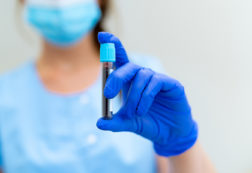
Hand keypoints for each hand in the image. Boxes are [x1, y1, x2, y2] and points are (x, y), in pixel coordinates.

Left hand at [96, 32, 197, 156]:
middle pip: (128, 66)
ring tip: (134, 113)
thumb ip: (115, 123)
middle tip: (107, 94)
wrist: (170, 134)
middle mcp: (143, 76)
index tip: (102, 35)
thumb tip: (99, 123)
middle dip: (115, 78)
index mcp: (130, 81)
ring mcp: (158, 78)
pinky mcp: (171, 84)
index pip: (120, 59)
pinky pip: (156, 82)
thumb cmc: (149, 124)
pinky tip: (143, 110)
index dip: (112, 45)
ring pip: (141, 77)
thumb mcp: (129, 124)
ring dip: (134, 96)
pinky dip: (146, 96)